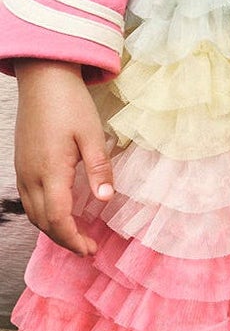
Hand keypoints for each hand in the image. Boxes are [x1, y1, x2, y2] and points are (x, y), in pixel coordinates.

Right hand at [13, 61, 114, 256]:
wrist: (43, 79)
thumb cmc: (70, 104)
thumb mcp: (92, 134)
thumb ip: (99, 168)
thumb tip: (106, 199)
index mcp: (50, 172)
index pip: (58, 220)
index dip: (73, 240)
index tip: (91, 250)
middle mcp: (31, 177)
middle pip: (44, 222)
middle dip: (65, 240)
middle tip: (88, 249)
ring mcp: (23, 171)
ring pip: (33, 213)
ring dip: (52, 229)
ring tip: (75, 236)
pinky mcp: (22, 164)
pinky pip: (29, 200)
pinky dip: (43, 215)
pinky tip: (59, 213)